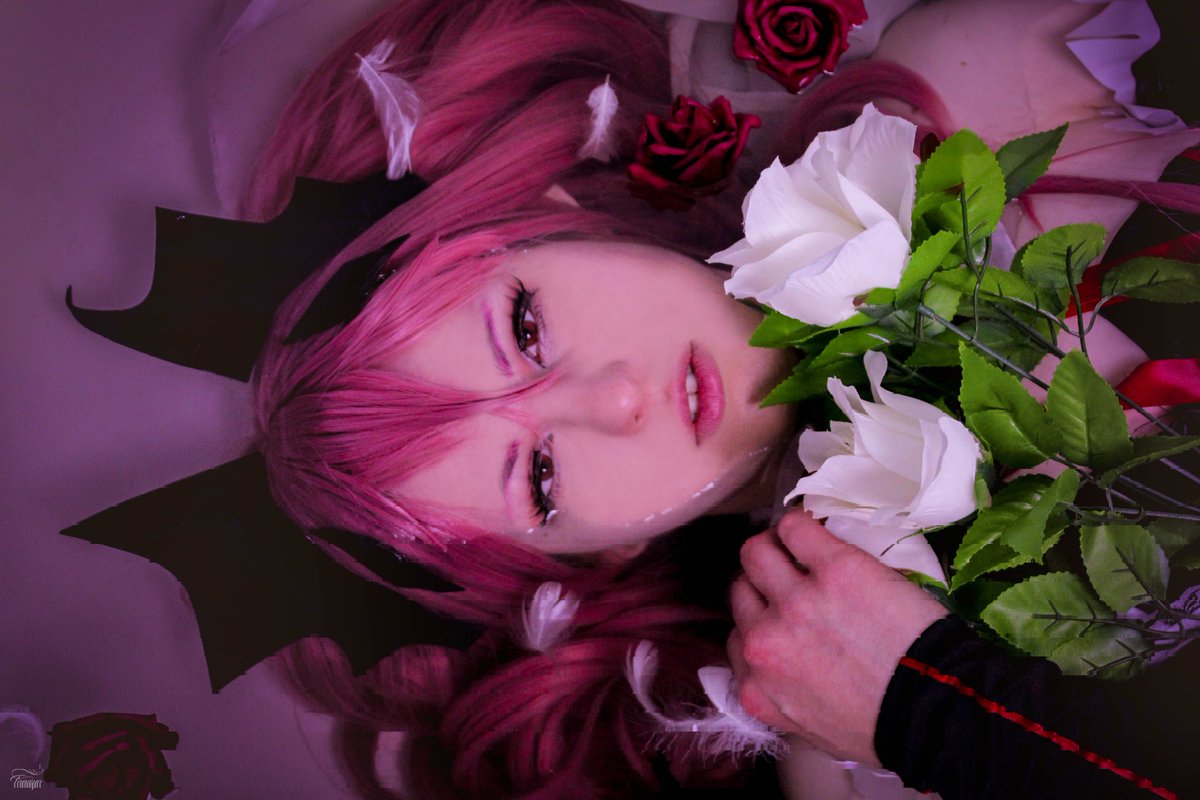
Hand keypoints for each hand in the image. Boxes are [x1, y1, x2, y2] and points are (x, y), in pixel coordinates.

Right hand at [728, 509, 947, 763]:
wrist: (934, 711)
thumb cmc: (883, 727)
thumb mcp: (810, 728)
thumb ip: (780, 693)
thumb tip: (782, 667)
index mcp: (757, 685)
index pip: (736, 637)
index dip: (760, 621)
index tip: (778, 616)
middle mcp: (764, 640)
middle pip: (741, 589)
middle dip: (763, 584)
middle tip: (791, 582)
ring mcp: (795, 600)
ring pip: (755, 552)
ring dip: (773, 549)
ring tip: (798, 551)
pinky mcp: (833, 567)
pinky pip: (795, 528)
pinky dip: (799, 526)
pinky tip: (813, 532)